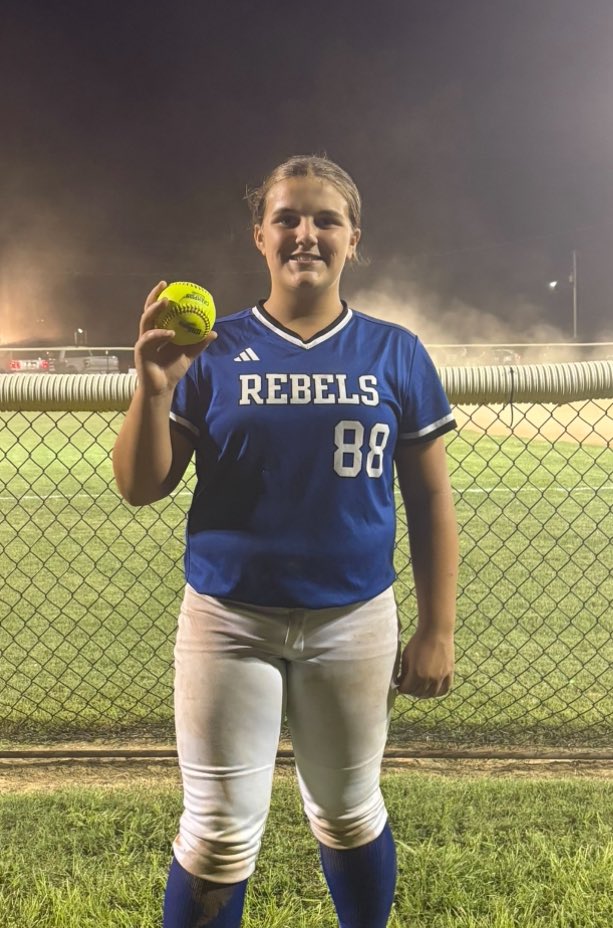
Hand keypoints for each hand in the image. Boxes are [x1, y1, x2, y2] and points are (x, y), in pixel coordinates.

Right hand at [134, 281, 216, 395]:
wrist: (162, 389)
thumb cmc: (172, 370)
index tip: (169, 285)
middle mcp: (149, 333)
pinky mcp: (141, 351)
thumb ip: (199, 344)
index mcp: (159, 332)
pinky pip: (149, 339)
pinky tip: (170, 333)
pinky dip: (159, 334)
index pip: (158, 311)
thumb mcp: (189, 355)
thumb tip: (214, 332)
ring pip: (146, 321)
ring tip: (165, 302)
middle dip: (154, 296)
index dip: (161, 297)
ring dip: (154, 310)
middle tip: (164, 286)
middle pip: (148, 310)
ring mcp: (144, 341)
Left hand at [397, 628, 453, 698]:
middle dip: (411, 691)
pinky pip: (444, 690)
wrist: (435, 631)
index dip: (401, 688)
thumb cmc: (418, 642)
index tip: (400, 686)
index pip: (407, 690)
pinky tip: (432, 690)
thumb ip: (403, 672)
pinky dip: (437, 692)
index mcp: (416, 674)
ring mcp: (440, 677)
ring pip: (431, 694)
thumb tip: (400, 682)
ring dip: (423, 694)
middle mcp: (429, 678)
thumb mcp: (406, 656)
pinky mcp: (449, 673)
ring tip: (419, 689)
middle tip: (409, 687)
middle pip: (418, 693)